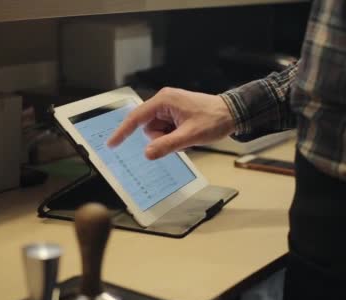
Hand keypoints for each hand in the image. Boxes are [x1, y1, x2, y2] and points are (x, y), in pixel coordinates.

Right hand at [107, 87, 234, 159]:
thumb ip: (166, 145)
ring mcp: (170, 107)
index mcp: (164, 100)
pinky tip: (187, 134)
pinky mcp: (175, 113)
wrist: (233, 113)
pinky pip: (166, 130)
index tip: (112, 144)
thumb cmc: (214, 119)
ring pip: (157, 131)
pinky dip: (174, 136)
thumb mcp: (189, 136)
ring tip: (186, 135)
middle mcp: (164, 101)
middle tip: (180, 139)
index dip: (123, 132)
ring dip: (168, 138)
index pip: (136, 118)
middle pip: (148, 127)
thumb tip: (147, 153)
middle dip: (160, 138)